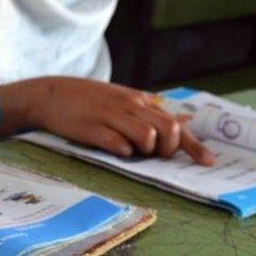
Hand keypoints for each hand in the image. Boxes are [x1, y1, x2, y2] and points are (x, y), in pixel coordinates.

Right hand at [0, 77, 213, 165]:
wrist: (47, 94)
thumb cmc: (83, 99)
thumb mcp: (117, 98)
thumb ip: (144, 110)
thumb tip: (177, 122)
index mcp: (136, 100)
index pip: (174, 122)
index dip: (193, 144)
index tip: (207, 161)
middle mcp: (128, 106)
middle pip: (168, 130)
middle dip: (169, 149)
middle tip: (155, 155)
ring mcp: (110, 117)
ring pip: (148, 137)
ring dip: (146, 151)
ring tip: (131, 150)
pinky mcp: (93, 130)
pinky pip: (120, 146)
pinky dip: (123, 152)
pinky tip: (113, 148)